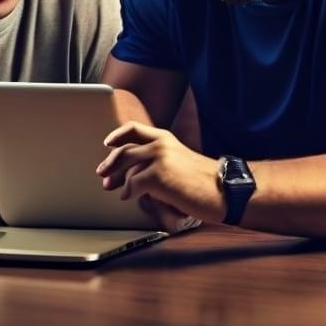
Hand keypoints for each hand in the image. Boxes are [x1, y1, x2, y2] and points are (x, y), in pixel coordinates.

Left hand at [96, 121, 224, 225]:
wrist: (223, 189)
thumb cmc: (204, 181)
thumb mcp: (178, 161)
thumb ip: (158, 161)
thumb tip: (134, 174)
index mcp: (166, 138)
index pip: (134, 129)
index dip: (118, 135)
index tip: (108, 143)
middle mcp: (160, 144)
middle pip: (124, 148)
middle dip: (110, 162)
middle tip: (102, 173)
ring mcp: (159, 158)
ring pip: (126, 164)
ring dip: (115, 176)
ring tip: (110, 186)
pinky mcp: (158, 175)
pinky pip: (133, 183)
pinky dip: (128, 191)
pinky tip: (127, 197)